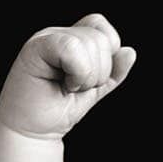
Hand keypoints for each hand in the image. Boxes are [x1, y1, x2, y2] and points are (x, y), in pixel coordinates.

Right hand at [0, 14, 137, 141]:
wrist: (33, 132)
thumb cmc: (57, 111)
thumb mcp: (94, 90)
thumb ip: (113, 73)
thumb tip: (130, 52)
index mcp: (71, 39)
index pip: (102, 29)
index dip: (108, 53)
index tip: (91, 79)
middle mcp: (58, 34)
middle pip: (100, 38)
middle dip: (99, 72)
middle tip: (76, 88)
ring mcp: (46, 38)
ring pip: (89, 43)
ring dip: (87, 76)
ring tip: (69, 87)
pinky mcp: (35, 47)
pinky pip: (72, 48)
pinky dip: (77, 72)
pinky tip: (64, 85)